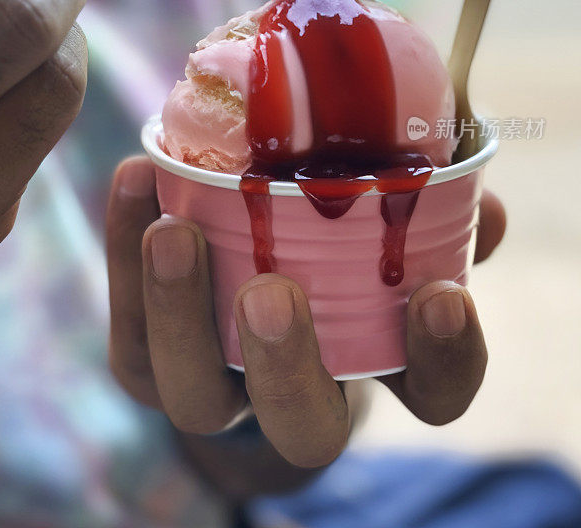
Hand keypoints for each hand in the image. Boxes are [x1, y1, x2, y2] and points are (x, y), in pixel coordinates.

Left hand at [107, 157, 505, 468]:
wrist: (250, 247)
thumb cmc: (338, 237)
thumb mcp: (392, 219)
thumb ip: (436, 214)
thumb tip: (482, 208)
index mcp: (374, 363)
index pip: (431, 393)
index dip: (445, 360)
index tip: (439, 296)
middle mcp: (296, 392)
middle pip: (300, 425)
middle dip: (287, 368)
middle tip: (273, 293)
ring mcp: (219, 382)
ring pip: (192, 392)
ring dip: (181, 313)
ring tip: (173, 232)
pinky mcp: (151, 357)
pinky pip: (130, 330)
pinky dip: (123, 255)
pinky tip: (136, 179)